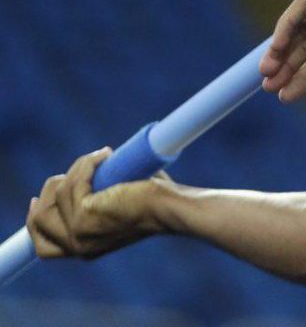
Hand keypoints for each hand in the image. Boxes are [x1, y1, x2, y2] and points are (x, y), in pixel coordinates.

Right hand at [26, 148, 167, 258]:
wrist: (172, 208)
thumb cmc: (156, 202)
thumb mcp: (119, 206)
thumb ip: (99, 200)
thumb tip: (91, 175)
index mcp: (85, 248)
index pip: (45, 247)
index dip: (36, 222)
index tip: (35, 201)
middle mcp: (77, 246)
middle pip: (38, 221)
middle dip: (48, 192)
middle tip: (71, 172)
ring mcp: (78, 233)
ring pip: (58, 194)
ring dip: (77, 169)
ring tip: (104, 157)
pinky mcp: (84, 215)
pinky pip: (73, 182)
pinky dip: (87, 163)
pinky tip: (107, 155)